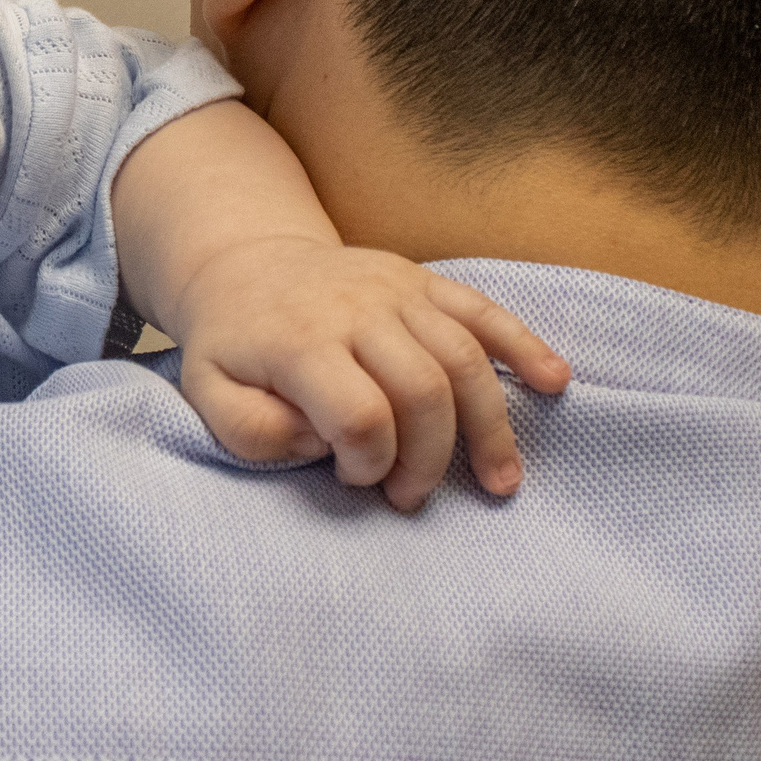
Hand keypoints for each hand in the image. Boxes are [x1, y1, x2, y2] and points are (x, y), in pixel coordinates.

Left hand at [168, 237, 569, 509]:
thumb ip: (250, 430)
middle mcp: (356, 310)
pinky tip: (554, 382)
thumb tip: (319, 442)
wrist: (244, 263)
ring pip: (465, 357)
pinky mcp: (422, 280)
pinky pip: (484, 310)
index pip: (359, 415)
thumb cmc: (232, 343)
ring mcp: (396, 289)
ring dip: (490, 426)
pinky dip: (524, 346)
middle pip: (423, 390)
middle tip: (411, 497)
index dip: (369, 463)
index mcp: (300, 342)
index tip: (354, 480)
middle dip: (429, 459)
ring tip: (500, 482)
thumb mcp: (206, 392)